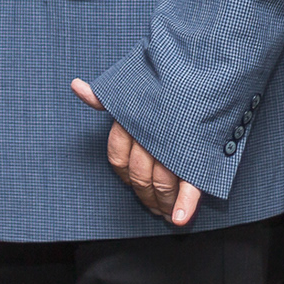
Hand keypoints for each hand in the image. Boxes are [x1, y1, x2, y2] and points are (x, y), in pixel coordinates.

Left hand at [72, 78, 201, 225]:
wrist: (207, 65)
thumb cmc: (167, 76)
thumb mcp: (131, 82)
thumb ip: (105, 95)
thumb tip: (77, 87)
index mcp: (131, 120)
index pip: (117, 158)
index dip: (124, 175)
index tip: (133, 183)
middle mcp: (149, 134)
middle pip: (139, 176)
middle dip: (146, 195)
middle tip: (154, 205)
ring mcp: (173, 146)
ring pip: (161, 184)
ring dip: (163, 203)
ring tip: (166, 212)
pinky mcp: (197, 155)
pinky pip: (189, 185)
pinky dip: (185, 205)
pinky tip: (179, 219)